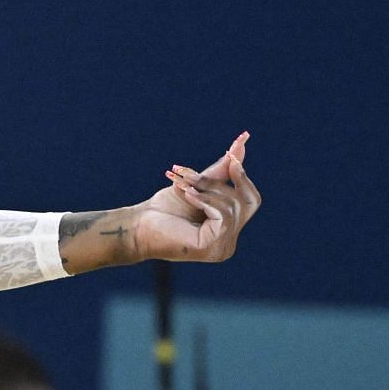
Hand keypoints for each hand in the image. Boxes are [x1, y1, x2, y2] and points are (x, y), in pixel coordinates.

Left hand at [131, 132, 261, 262]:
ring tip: (183, 186)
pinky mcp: (212, 248)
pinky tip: (188, 195)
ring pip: (232, 207)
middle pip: (245, 203)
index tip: (231, 159)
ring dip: (207, 190)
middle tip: (194, 175)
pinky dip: (205, 201)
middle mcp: (227, 244)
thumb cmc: (163, 209)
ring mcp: (221, 249)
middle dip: (220, 184)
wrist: (137, 226)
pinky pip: (223, 216)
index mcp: (227, 232)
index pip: (251, 202)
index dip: (243, 179)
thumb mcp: (198, 185)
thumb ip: (222, 169)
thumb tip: (242, 140)